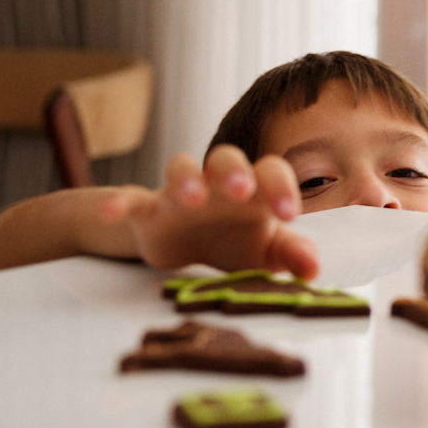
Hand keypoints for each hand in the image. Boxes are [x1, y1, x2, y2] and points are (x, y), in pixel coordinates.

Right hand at [100, 145, 319, 277]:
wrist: (183, 247)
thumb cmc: (234, 242)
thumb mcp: (265, 253)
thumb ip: (290, 255)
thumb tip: (314, 268)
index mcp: (253, 191)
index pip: (271, 173)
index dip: (281, 187)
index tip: (290, 213)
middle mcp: (218, 185)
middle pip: (225, 159)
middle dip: (234, 170)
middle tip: (242, 190)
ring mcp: (181, 193)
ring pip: (181, 168)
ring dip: (186, 179)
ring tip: (192, 198)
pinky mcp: (149, 209)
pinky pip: (131, 198)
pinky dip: (120, 202)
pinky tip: (113, 211)